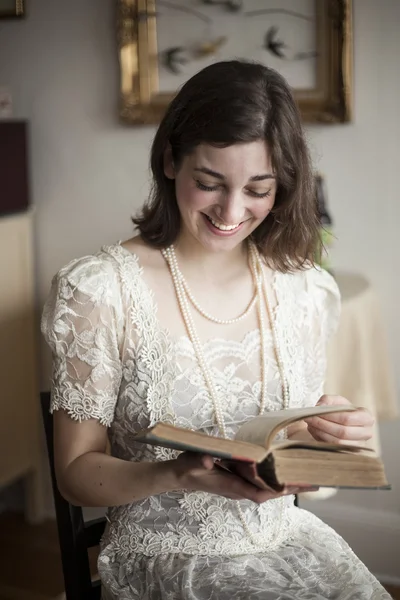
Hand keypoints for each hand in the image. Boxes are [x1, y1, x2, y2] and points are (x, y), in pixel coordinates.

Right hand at [172, 452, 316, 503]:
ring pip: (267, 489)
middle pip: (269, 492)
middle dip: (290, 489)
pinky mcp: (238, 481)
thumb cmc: (186, 469)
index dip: (279, 491)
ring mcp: (239, 486)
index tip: (296, 486)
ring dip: (285, 485)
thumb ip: (198, 461)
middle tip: (314, 483)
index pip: (259, 492)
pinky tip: (284, 472)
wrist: (179, 476)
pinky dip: (275, 479)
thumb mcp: (190, 462)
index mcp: (230, 486)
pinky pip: (261, 483)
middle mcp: (238, 489)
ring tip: (305, 478)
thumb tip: (208, 461)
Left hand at [305, 395, 373, 445]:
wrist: (345, 421)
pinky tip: (314, 431)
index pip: (348, 419)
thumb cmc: (342, 410)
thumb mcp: (336, 400)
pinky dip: (321, 440)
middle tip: (309, 419)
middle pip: (343, 432)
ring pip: (338, 442)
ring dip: (320, 433)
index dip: (330, 416)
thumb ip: (327, 400)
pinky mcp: (350, 453)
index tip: (315, 412)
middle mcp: (366, 433)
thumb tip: (319, 407)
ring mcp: (359, 445)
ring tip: (310, 424)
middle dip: (323, 425)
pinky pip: (334, 448)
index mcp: (367, 418)